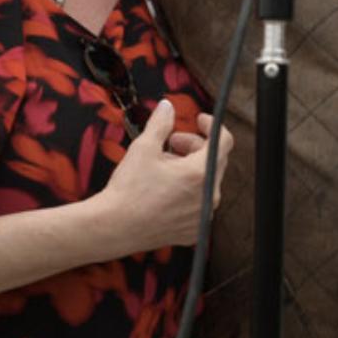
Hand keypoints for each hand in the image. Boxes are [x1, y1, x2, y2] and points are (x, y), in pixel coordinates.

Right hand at [92, 101, 234, 253]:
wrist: (114, 228)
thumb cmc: (128, 191)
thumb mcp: (144, 147)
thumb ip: (161, 123)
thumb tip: (167, 107)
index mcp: (200, 173)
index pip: (223, 141)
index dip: (212, 126)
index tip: (199, 121)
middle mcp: (207, 196)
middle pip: (214, 160)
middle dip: (195, 145)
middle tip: (171, 142)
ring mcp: (202, 215)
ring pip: (205, 182)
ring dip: (190, 168)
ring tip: (163, 166)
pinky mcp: (193, 230)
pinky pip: (198, 203)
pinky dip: (187, 191)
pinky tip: (165, 188)